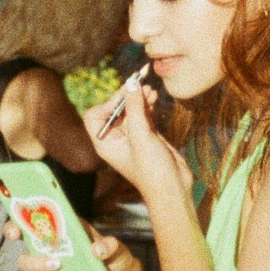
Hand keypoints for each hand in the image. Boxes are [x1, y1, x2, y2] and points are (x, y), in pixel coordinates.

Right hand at [14, 226, 143, 270]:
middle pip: (26, 237)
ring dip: (36, 262)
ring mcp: (53, 265)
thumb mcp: (118, 249)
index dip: (22, 213)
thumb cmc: (117, 259)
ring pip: (28, 262)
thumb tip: (96, 250)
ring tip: (56, 265)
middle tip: (23, 237)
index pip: (39, 215)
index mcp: (66, 228)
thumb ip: (110, 246)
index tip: (17, 211)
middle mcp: (54, 244)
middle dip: (18, 235)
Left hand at [83, 75, 188, 212]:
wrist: (173, 189)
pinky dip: (148, 105)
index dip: (108, 103)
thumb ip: (135, 108)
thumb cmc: (152, 169)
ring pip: (131, 110)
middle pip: (114, 109)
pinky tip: (155, 97)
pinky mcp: (147, 136)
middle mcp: (115, 139)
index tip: (126, 97)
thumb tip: (131, 83)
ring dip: (139, 98)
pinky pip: (143, 114)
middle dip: (126, 96)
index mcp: (105, 143)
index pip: (96, 115)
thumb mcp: (141, 136)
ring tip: (150, 89)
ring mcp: (132, 137)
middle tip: (139, 81)